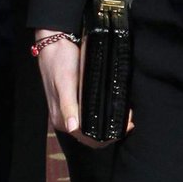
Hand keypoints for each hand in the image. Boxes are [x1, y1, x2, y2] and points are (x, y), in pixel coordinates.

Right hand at [35, 33, 116, 147]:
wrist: (53, 43)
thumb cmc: (59, 61)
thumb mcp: (65, 82)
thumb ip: (68, 106)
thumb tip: (73, 127)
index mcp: (62, 120)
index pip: (88, 139)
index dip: (107, 137)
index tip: (125, 126)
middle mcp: (66, 120)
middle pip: (92, 136)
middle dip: (111, 132)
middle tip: (128, 119)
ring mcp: (70, 112)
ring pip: (93, 127)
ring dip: (109, 124)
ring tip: (125, 114)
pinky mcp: (75, 102)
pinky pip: (91, 116)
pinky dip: (104, 116)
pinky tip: (115, 108)